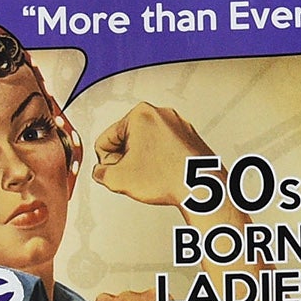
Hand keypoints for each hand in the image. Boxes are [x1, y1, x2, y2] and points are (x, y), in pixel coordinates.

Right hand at [92, 101, 213, 207]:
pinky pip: (162, 147)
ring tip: (151, 174)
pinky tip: (162, 173)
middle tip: (134, 174)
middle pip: (125, 139)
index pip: (105, 140)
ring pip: (144, 144)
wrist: (202, 187)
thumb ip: (99, 172)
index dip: (106, 161)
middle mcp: (161, 113)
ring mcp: (177, 124)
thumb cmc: (168, 177)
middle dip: (125, 159)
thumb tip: (102, 171)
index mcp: (140, 114)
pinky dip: (158, 160)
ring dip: (141, 160)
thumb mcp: (116, 179)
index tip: (117, 171)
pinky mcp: (188, 136)